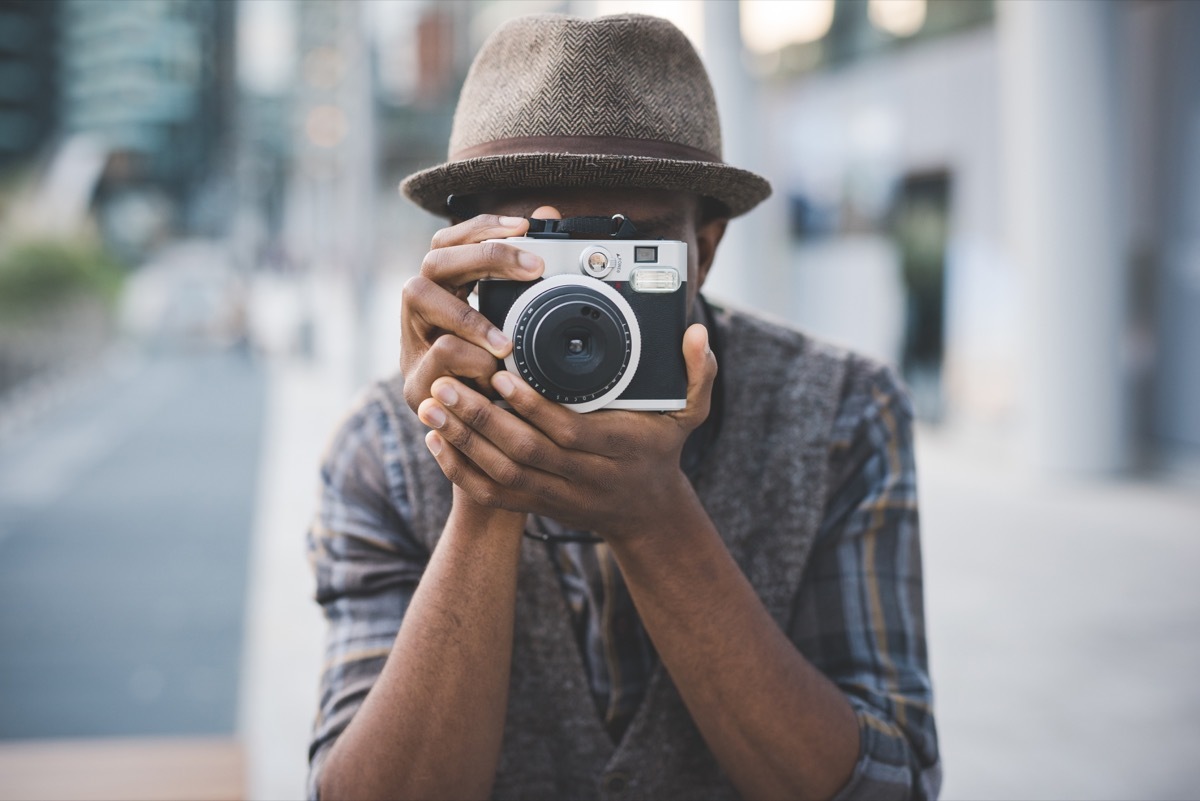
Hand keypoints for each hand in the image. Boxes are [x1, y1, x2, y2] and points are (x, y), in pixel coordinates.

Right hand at [399, 214, 544, 413]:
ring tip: (507, 342)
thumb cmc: (503, 381)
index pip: (449, 242)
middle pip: (434, 259)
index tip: (525, 227)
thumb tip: (549, 214)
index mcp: (445, 296)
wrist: (484, 446)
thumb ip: (530, 276)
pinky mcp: (414, 384)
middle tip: (533, 268)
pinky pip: (436, 353)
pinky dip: (472, 359)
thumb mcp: (521, 327)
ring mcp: (411, 347)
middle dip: (485, 256)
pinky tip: (494, 374)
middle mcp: (421, 314)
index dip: (481, 227)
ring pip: (417, 294)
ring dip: (470, 312)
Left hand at [417, 323, 717, 539]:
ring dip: (461, 440)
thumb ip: (698, 374)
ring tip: (430, 404)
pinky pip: (491, 494)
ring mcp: (555, 495)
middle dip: (480, 419)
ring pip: (500, 474)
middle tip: (445, 384)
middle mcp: (583, 478)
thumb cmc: (661, 452)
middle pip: (524, 453)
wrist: (648, 515)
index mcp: (616, 450)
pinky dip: (458, 470)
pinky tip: (434, 440)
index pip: (568, 431)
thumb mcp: (689, 415)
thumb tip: (697, 333)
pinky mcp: (534, 505)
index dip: (533, 407)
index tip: (502, 375)